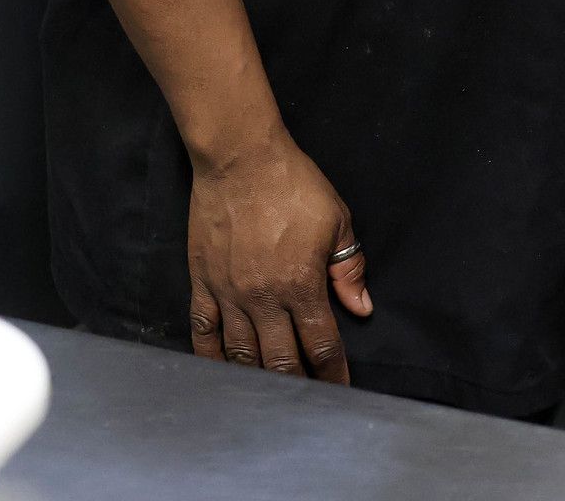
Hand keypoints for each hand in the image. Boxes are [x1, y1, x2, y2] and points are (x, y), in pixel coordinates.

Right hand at [186, 125, 372, 382]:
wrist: (241, 159)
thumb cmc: (293, 184)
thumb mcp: (336, 219)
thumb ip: (349, 268)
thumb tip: (361, 307)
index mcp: (301, 283)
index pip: (321, 343)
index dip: (333, 372)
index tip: (340, 390)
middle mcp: (263, 298)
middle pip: (280, 360)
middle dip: (297, 386)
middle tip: (307, 403)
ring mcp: (229, 294)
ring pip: (241, 355)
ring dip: (257, 379)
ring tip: (269, 398)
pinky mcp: (202, 284)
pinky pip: (204, 333)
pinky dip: (213, 359)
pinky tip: (223, 373)